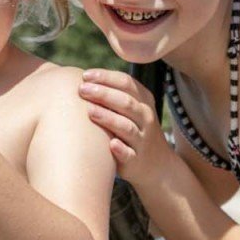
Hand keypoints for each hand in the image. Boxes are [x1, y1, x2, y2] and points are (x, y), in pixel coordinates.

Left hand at [79, 69, 171, 187]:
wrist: (157, 164)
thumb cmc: (134, 129)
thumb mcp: (133, 108)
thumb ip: (114, 93)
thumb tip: (85, 78)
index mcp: (143, 100)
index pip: (126, 82)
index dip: (106, 77)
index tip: (85, 75)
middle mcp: (145, 118)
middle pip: (125, 102)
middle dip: (103, 94)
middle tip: (82, 89)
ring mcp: (142, 139)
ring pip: (126, 127)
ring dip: (108, 118)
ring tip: (90, 111)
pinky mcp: (136, 160)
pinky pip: (129, 154)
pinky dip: (121, 149)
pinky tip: (112, 144)